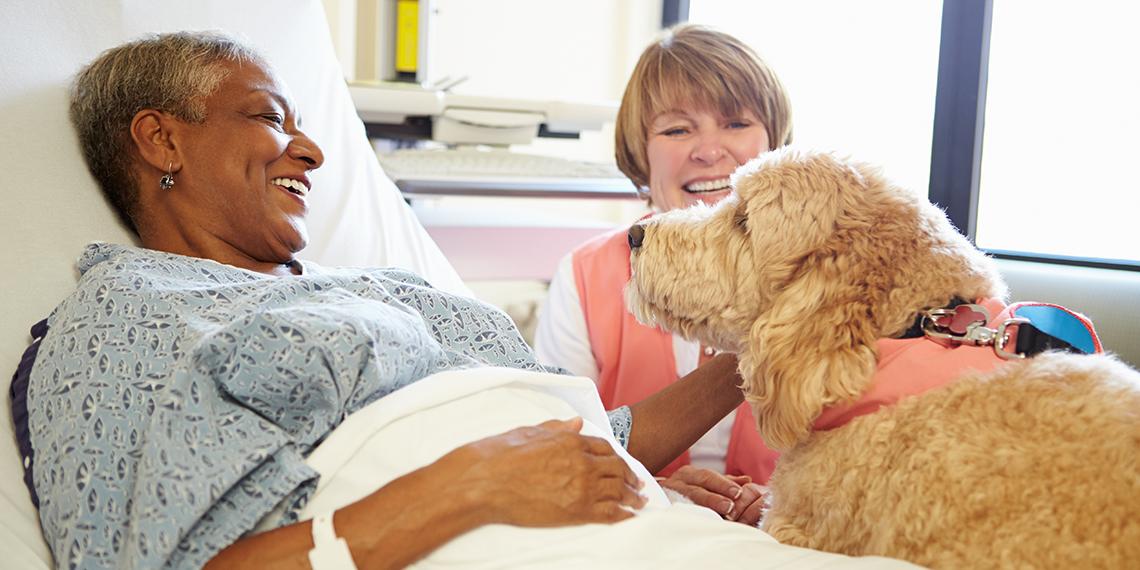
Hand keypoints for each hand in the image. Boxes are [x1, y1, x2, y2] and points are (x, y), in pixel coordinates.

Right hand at [450, 417, 646, 526]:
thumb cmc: (499, 455)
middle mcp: (581, 462)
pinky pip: (609, 513)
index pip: (604, 448)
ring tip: (641, 502)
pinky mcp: (576, 511)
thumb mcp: (530, 431)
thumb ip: (557, 427)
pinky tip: (630, 517)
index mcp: (570, 441)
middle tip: (639, 484)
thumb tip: (576, 422)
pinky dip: (624, 515)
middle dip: (631, 477)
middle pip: (617, 469)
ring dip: (633, 496)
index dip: (616, 457)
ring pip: (618, 491)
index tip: (622, 464)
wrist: (484, 481)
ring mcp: (581, 487)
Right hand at [657, 466, 766, 525]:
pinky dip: (685, 517)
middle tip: (730, 505)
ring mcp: (667, 495)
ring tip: (720, 512)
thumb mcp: (703, 483)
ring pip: (685, 500)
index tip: (739, 492)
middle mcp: (677, 482)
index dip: (724, 484)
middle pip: (697, 487)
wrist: (653, 499)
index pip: (708, 477)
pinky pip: (673, 512)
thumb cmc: (685, 492)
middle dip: (714, 496)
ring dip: (703, 507)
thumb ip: (724, 482)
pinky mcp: (661, 508)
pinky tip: (696, 522)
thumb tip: (747, 480)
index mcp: (689, 475)